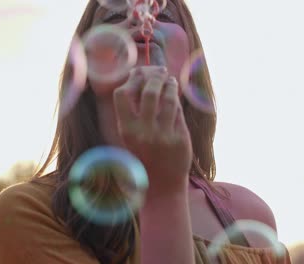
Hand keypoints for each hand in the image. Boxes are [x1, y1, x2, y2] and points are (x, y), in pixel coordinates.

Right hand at [113, 66, 191, 198]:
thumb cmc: (143, 159)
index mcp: (126, 130)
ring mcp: (163, 135)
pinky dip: (176, 101)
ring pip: (168, 99)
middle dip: (154, 76)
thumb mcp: (130, 139)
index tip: (139, 73)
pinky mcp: (180, 139)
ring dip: (169, 85)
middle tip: (159, 71)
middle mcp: (143, 132)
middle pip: (149, 92)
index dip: (131, 80)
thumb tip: (138, 81)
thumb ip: (132, 114)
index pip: (122, 94)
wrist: (161, 187)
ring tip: (170, 80)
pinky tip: (175, 95)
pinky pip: (178, 112)